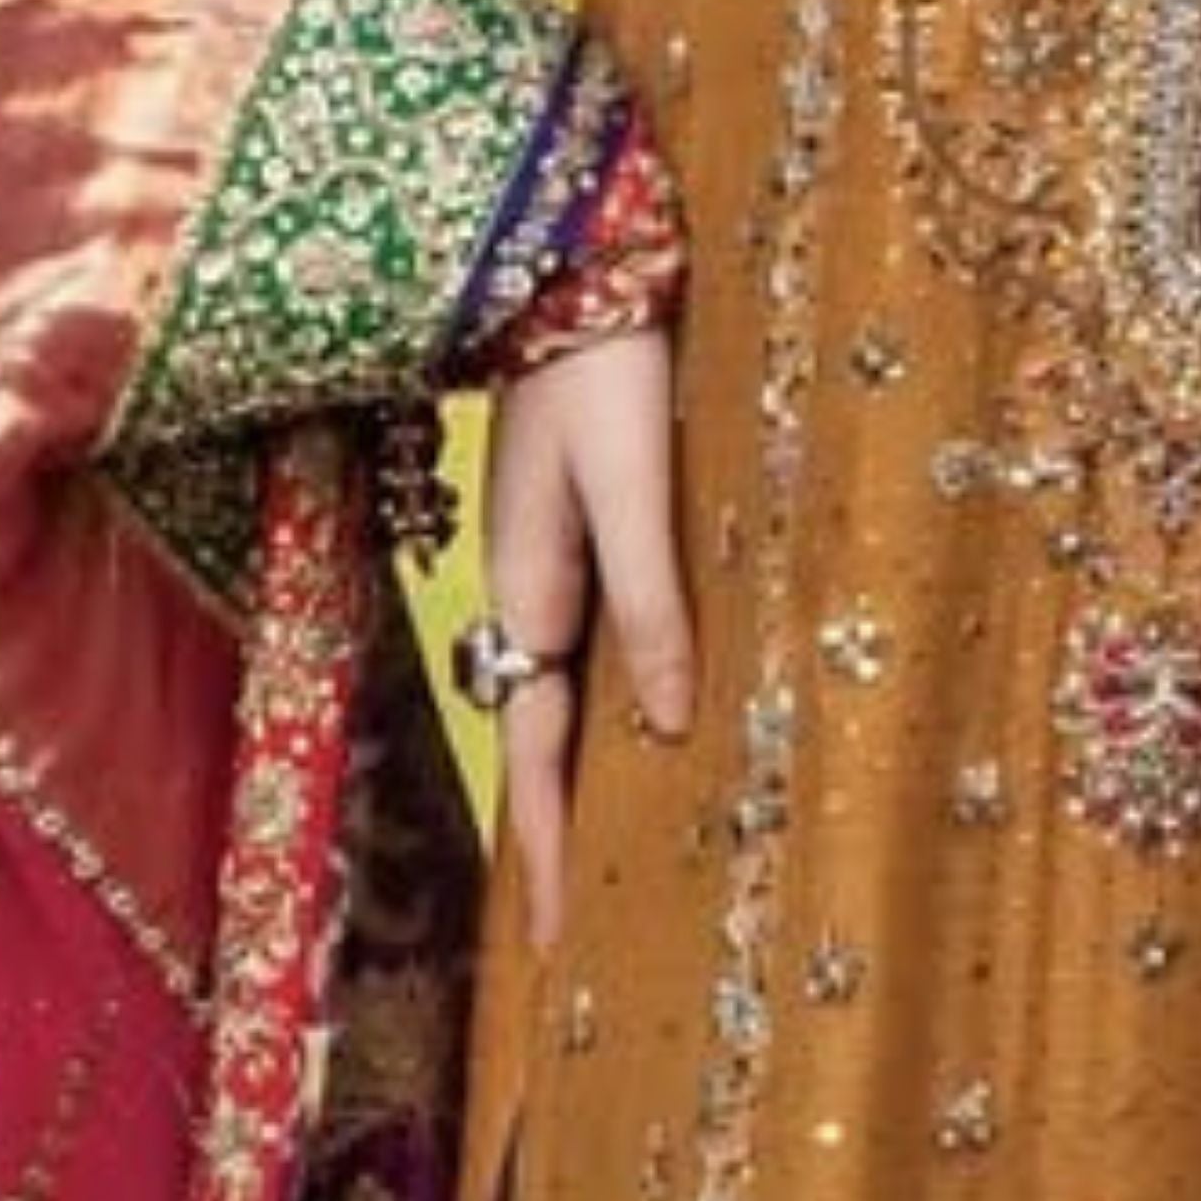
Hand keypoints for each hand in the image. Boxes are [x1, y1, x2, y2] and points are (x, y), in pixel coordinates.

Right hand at [482, 325, 695, 946]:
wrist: (574, 263)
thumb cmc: (605, 367)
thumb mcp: (632, 484)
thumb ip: (650, 598)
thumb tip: (670, 720)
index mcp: (532, 586)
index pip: (536, 748)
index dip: (547, 843)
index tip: (553, 937)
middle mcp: (531, 581)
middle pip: (541, 728)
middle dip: (554, 824)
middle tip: (575, 921)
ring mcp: (550, 549)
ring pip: (561, 684)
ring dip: (577, 765)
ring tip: (601, 841)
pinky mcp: (579, 515)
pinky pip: (585, 634)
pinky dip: (599, 693)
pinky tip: (636, 709)